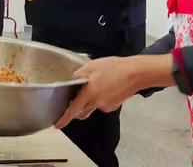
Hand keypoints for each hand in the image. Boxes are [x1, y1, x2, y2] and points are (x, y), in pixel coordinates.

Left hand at [55, 54, 174, 128]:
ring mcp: (106, 106)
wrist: (135, 73)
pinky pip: (102, 103)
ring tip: (95, 83)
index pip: (72, 110)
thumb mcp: (90, 66)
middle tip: (74, 97)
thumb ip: (79, 75)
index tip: (57, 125)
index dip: (64, 119)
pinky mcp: (114, 105)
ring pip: (92, 106)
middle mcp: (97, 103)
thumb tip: (73, 81)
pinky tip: (105, 85)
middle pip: (81, 111)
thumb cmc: (114, 68)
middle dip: (75, 108)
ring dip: (89, 99)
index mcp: (89, 94)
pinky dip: (99, 97)